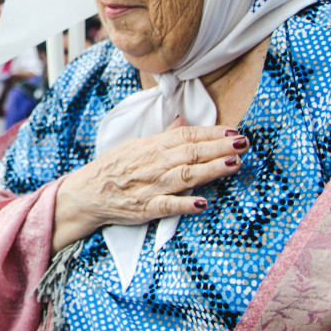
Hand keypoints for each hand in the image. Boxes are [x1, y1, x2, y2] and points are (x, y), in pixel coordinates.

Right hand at [57, 118, 247, 237]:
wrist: (87, 193)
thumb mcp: (136, 146)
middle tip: (243, 142)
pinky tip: (203, 202)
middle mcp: (153, 164)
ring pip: (184, 176)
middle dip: (219, 147)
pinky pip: (167, 205)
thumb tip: (184, 122)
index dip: (211, 133)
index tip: (233, 130)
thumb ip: (163, 137)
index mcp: (151, 146)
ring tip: (234, 163)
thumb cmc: (113, 168)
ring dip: (211, 170)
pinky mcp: (146, 208)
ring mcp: (150, 186)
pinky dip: (185, 204)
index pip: (186, 136)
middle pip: (190, 153)